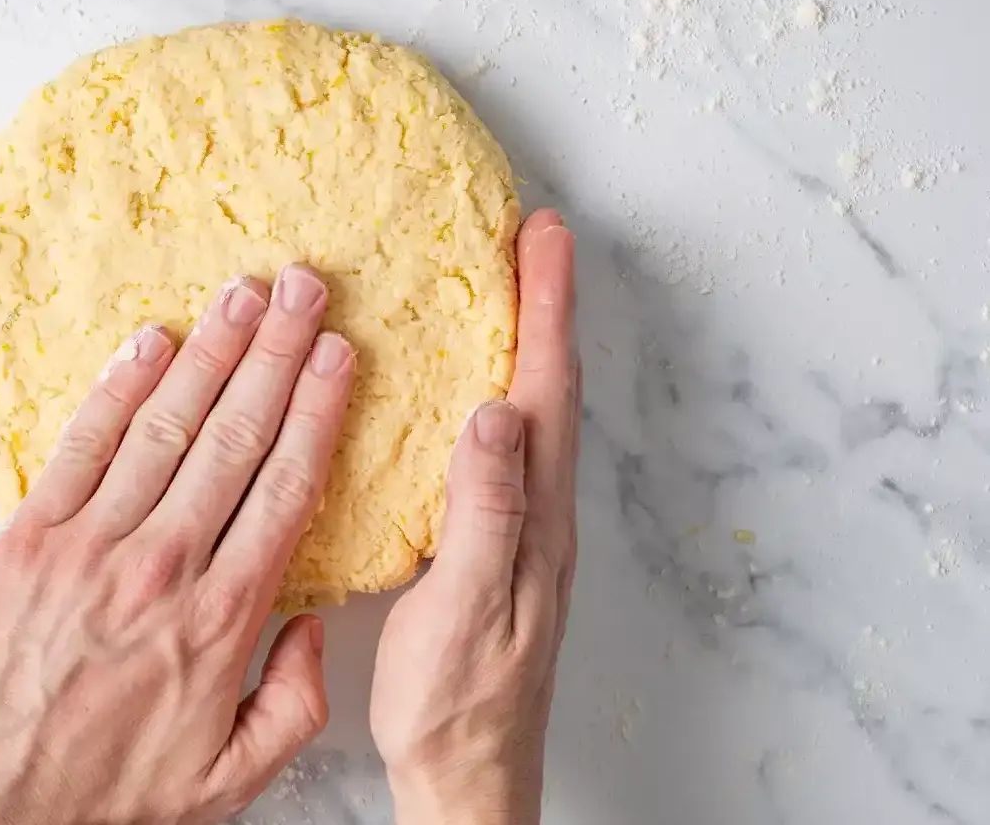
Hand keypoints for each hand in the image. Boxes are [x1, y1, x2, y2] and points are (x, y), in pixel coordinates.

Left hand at [0, 266, 354, 824]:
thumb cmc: (109, 797)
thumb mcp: (232, 780)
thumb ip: (296, 702)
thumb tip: (317, 624)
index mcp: (223, 619)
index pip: (286, 489)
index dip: (316, 410)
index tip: (338, 353)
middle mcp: (163, 566)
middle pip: (235, 437)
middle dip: (275, 353)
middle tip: (302, 288)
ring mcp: (91, 545)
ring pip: (164, 425)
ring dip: (209, 351)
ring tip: (243, 292)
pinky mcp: (29, 538)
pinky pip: (81, 445)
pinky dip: (117, 387)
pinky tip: (150, 341)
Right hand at [370, 208, 579, 824]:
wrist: (467, 771)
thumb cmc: (458, 699)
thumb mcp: (469, 604)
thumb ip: (486, 512)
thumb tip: (495, 413)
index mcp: (535, 513)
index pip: (545, 390)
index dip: (545, 307)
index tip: (543, 237)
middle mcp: (541, 511)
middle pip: (550, 389)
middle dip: (545, 306)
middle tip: (534, 239)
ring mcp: (525, 528)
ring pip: (533, 414)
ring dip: (527, 343)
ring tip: (510, 290)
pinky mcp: (500, 543)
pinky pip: (508, 446)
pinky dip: (501, 392)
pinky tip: (474, 391)